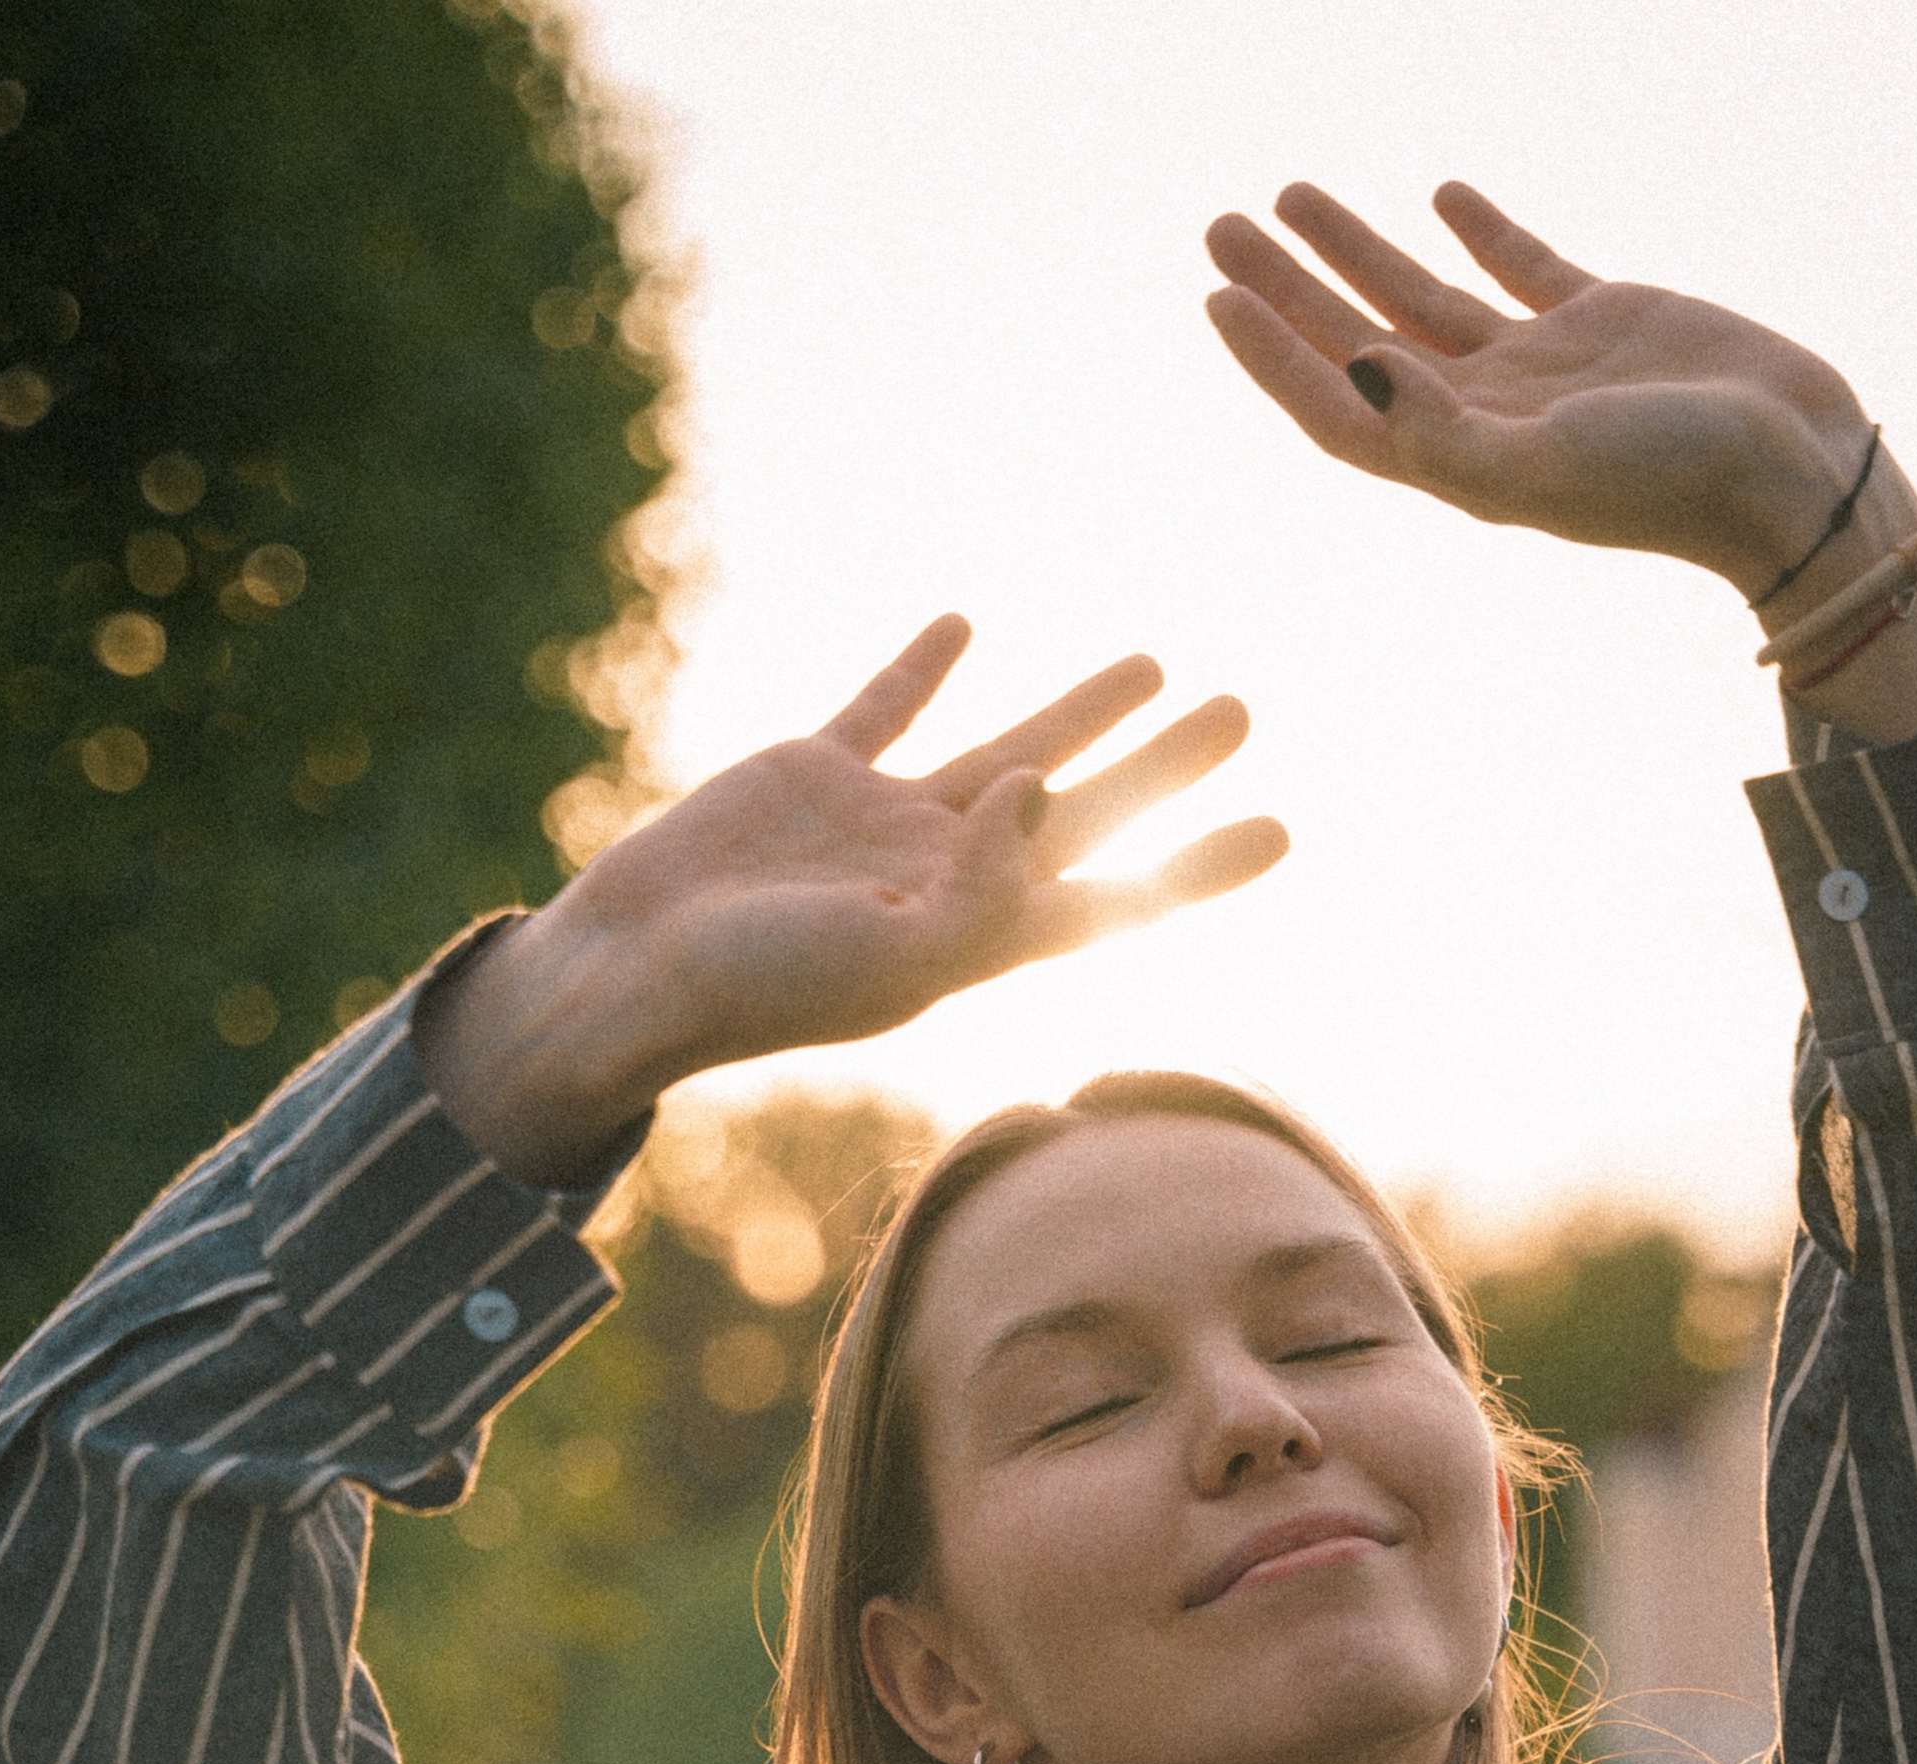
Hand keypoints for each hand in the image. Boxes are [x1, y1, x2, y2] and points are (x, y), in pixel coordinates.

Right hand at [419, 624, 1286, 1188]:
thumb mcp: (887, 957)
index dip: (1198, 865)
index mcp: (977, 939)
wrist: (633, 975)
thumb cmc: (762, 987)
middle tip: (1243, 714)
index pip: (1115, 894)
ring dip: (1081, 709)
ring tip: (1157, 662)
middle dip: (1165, 767)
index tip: (1283, 829)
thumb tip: (1046, 791)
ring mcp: (881, 827)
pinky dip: (923, 665)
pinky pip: (884, 707)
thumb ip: (979, 887)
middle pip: (1085, 811)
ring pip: (1006, 750)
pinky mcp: (811, 777)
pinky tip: (965, 623)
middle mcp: (946, 880)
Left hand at [1205, 182, 1916, 740]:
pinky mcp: (1602, 323)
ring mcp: (1542, 369)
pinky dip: (1477, 230)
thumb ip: (1443, 430)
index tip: (1215, 293)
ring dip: (1354, 248)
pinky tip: (1439, 194)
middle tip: (1222, 223)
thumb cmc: (1667, 483)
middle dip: (1287, 286)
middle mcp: (1488, 415)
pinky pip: (1520, 267)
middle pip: (1359, 341)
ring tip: (1290, 192)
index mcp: (1460, 459)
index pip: (1338, 405)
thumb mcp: (1544, 464)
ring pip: (1421, 297)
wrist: (1790, 474)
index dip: (1271, 355)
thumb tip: (1355, 374)